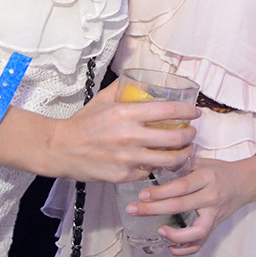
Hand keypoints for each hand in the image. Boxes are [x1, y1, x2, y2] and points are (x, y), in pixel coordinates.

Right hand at [41, 82, 197, 181]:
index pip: (169, 110)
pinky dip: (159, 168)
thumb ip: (123, 88)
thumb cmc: (83, 123)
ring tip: (186, 151)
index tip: (195, 113)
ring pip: (168, 160)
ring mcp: (128, 158)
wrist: (60, 149)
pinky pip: (150, 172)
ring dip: (183, 155)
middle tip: (192, 133)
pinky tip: (162, 162)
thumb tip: (145, 81)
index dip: (188, 111)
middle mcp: (130, 136)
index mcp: (127, 114)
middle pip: (175, 138)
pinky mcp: (123, 175)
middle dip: (191, 136)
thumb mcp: (103, 100)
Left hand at [126, 155, 255, 255]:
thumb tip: (155, 168)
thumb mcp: (204, 162)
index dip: (160, 192)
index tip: (142, 194)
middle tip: (133, 210)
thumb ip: (182, 166)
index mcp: (207, 177)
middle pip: (180, 206)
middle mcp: (211, 197)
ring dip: (174, 235)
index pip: (181, 187)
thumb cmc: (221, 170)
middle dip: (153, 209)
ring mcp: (214, 214)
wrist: (247, 182)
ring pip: (195, 231)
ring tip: (158, 231)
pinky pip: (200, 243)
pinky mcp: (215, 226)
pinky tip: (170, 246)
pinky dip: (185, 248)